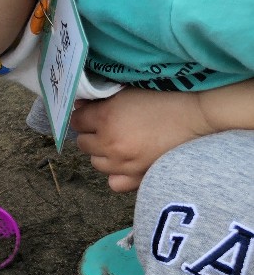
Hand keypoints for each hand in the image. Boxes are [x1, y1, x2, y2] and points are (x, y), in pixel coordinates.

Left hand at [71, 89, 207, 191]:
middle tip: (107, 128)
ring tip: (119, 145)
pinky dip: (116, 174)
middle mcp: (109, 143)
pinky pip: (113, 182)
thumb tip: (81, 106)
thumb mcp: (130, 92)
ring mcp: (122, 164)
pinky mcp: (138, 178)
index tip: (91, 114)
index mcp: (106, 118)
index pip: (76, 121)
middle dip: (92, 134)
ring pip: (96, 163)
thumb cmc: (166, 99)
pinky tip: (126, 164)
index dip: (83, 116)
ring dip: (102, 154)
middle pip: (83, 143)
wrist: (199, 118)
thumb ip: (103, 99)